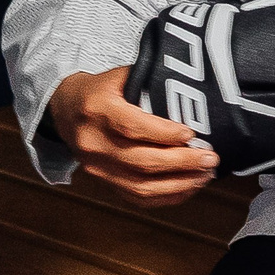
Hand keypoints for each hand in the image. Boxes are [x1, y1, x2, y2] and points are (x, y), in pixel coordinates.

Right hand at [47, 66, 217, 205]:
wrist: (64, 110)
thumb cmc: (98, 90)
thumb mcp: (118, 76)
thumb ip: (149, 80)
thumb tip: (191, 88)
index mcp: (96, 110)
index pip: (132, 127)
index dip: (164, 133)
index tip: (191, 133)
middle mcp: (93, 143)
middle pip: (141, 161)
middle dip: (182, 162)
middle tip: (210, 158)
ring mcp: (97, 167)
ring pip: (141, 186)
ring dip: (179, 184)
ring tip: (205, 175)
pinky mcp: (104, 182)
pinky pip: (137, 197)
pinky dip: (167, 197)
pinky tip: (189, 187)